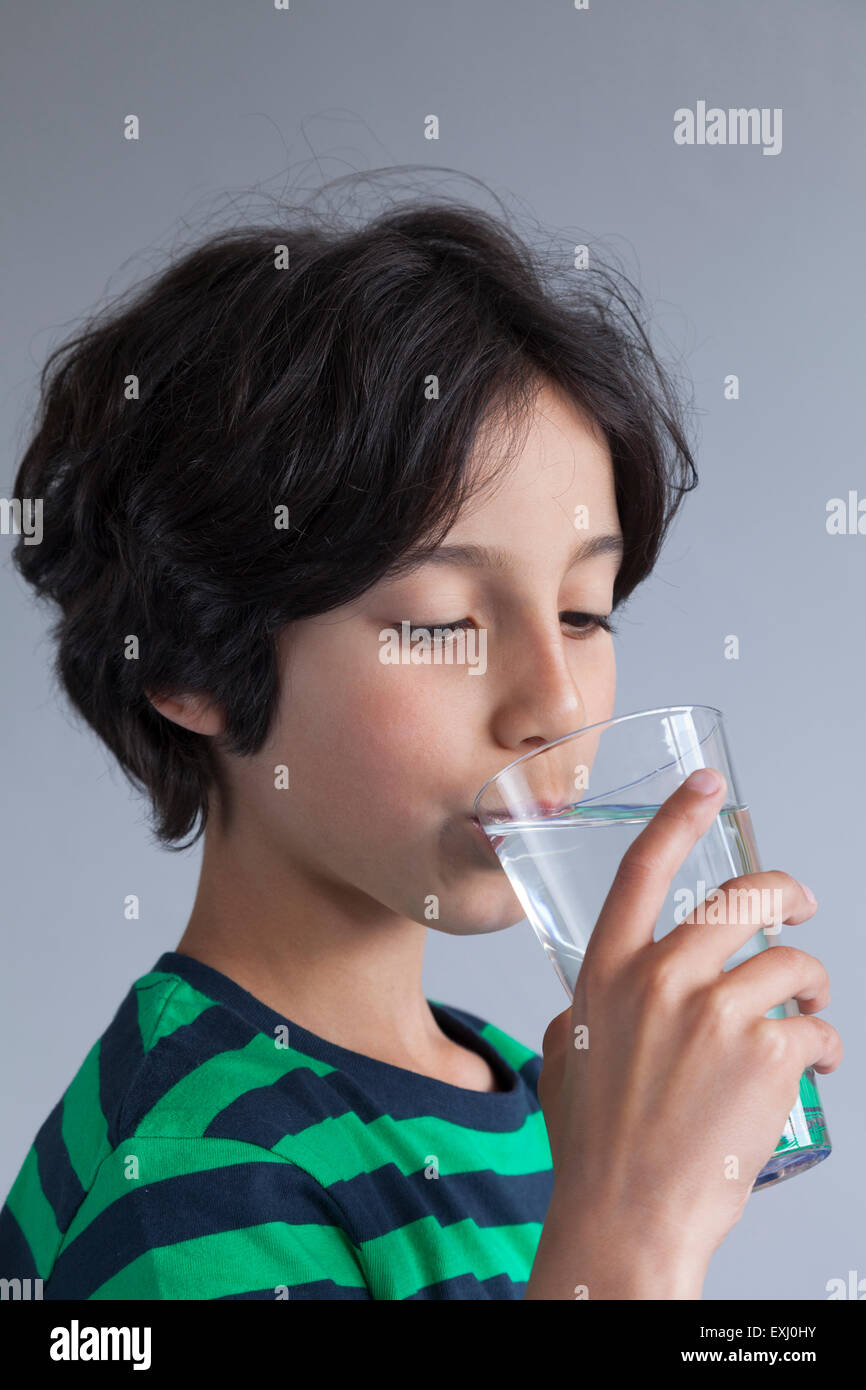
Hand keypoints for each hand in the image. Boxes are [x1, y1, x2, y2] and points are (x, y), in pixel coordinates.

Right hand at [532, 768, 841, 1290]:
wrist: (626, 1217)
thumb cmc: (594, 1149)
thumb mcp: (564, 1059)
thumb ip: (585, 1010)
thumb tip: (599, 999)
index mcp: (607, 973)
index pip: (644, 870)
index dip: (679, 816)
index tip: (708, 784)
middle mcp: (660, 978)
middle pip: (741, 898)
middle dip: (784, 890)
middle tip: (799, 901)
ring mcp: (715, 1013)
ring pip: (791, 961)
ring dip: (810, 982)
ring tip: (807, 1013)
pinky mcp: (765, 1053)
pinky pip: (816, 1027)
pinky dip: (824, 1045)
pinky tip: (815, 1068)